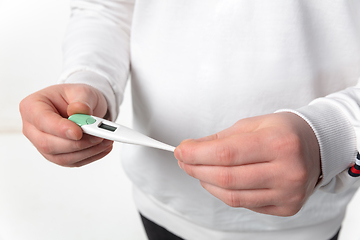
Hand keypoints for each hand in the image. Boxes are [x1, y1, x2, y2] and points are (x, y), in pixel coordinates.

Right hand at [19, 84, 112, 166]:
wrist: (82, 106)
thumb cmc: (76, 97)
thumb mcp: (82, 91)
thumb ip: (82, 101)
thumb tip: (80, 111)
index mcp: (33, 107)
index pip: (42, 121)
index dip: (60, 129)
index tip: (78, 132)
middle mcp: (34, 128)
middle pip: (48, 144)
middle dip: (77, 143)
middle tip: (98, 136)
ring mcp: (43, 144)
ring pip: (61, 157)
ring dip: (87, 151)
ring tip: (106, 141)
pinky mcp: (57, 155)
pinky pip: (72, 162)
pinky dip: (90, 156)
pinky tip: (103, 147)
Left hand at [175, 112, 320, 215]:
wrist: (316, 146)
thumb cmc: (283, 131)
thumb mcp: (253, 124)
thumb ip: (221, 138)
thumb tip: (191, 150)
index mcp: (279, 143)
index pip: (226, 153)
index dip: (197, 154)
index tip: (181, 150)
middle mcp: (287, 171)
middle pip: (226, 178)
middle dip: (196, 169)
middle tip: (183, 160)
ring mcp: (288, 193)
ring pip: (233, 196)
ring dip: (207, 183)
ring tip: (197, 170)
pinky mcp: (287, 207)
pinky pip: (244, 204)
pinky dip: (225, 193)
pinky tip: (219, 181)